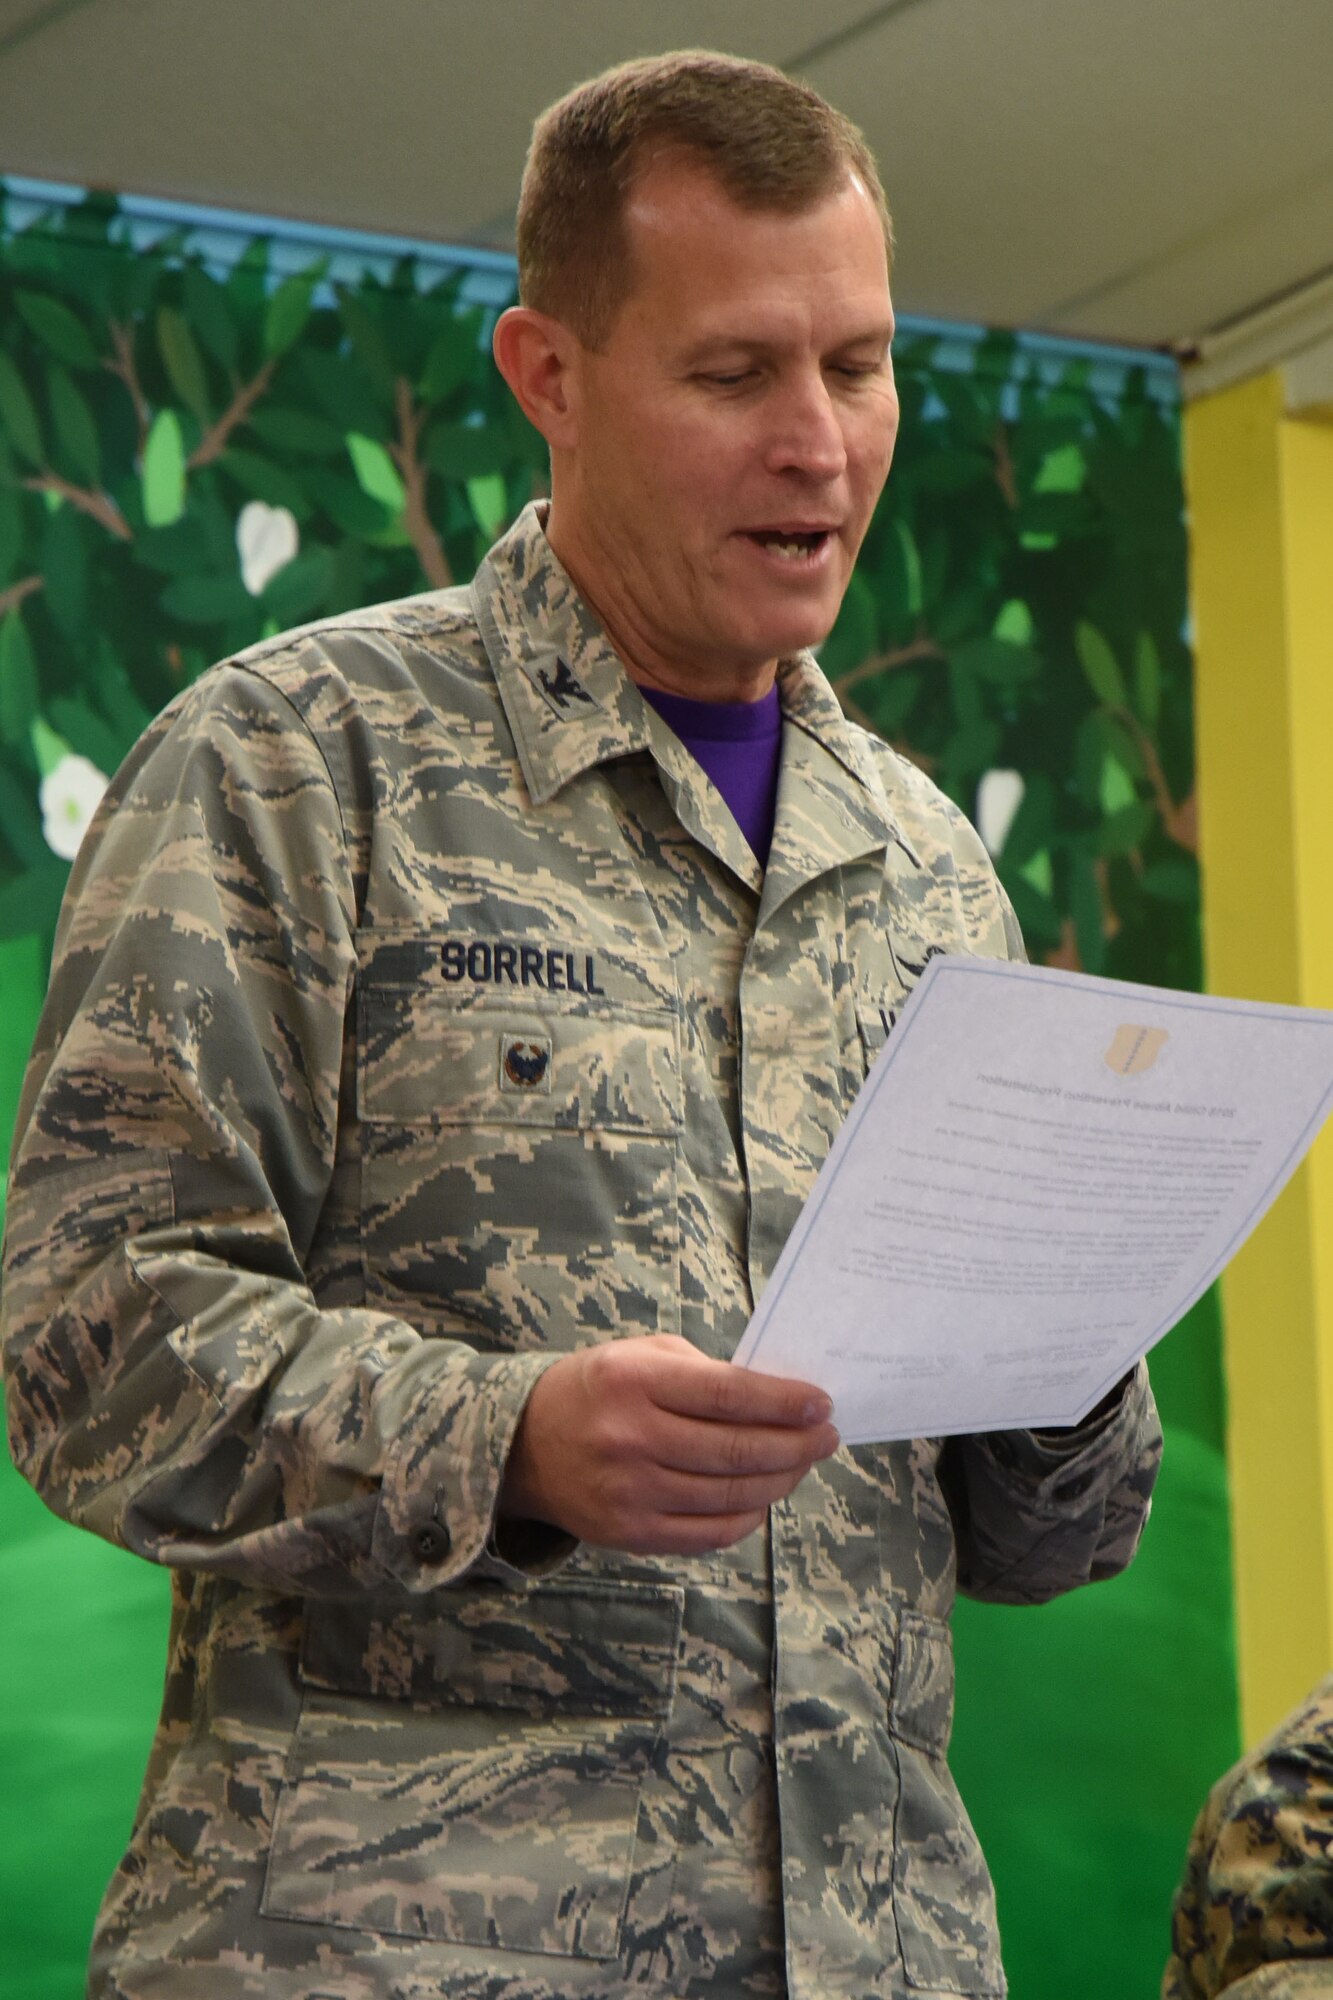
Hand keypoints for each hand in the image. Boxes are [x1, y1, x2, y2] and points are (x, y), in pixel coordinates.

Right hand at [499, 1334, 838, 1554]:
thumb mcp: (642, 1356)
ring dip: (780, 1481)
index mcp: (634, 1382)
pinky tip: (764, 1497)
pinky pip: (709, 1534)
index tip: (821, 1404)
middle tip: (826, 1437)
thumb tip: (777, 1402)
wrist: (523, 1445)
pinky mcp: (630, 1534)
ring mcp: (629, 1493)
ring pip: (730, 1496)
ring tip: (802, 1463)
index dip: (783, 1402)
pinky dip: (747, 1517)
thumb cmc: (598, 1389)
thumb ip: (705, 1374)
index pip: (728, 1396)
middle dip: (796, 1445)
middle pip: (737, 1451)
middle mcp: (629, 1439)